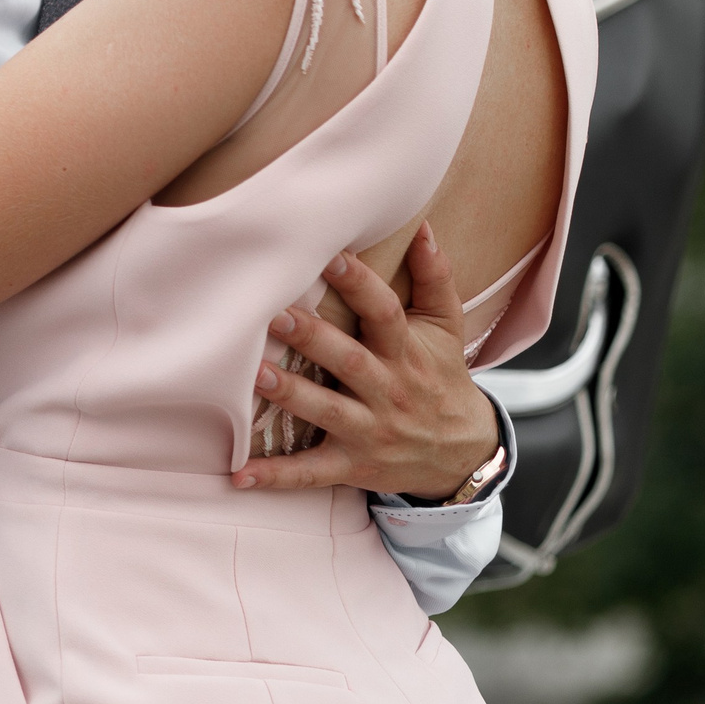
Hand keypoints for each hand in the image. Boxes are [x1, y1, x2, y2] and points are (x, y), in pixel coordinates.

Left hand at [233, 223, 499, 498]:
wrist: (464, 452)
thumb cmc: (441, 377)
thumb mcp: (447, 329)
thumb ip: (435, 279)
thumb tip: (423, 227)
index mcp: (407, 352)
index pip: (385, 314)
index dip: (360, 285)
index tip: (330, 257)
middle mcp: (389, 391)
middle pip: (349, 361)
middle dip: (313, 338)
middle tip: (275, 314)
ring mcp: (370, 431)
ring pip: (327, 412)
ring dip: (290, 395)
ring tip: (253, 375)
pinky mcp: (353, 465)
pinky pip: (311, 472)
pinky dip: (276, 475)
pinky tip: (240, 474)